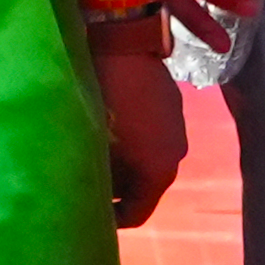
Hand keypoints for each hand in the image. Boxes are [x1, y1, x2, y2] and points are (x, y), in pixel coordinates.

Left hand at [89, 20, 186, 224]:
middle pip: (144, 187)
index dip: (110, 219)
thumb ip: (96, 177)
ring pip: (149, 159)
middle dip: (116, 189)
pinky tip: (112, 126)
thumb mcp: (95, 146)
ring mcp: (178, 128)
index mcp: (160, 172)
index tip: (87, 213)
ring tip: (95, 152)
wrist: (124, 44)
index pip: (137, 214)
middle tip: (86, 180)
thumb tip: (86, 195)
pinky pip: (153, 136)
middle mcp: (176, 155)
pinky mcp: (174, 105)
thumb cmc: (105, 101)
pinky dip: (135, 140)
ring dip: (126, 162)